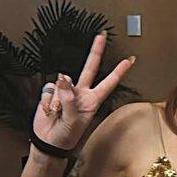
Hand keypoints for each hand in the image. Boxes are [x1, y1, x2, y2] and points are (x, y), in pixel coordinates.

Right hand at [32, 32, 135, 149]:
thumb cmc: (66, 135)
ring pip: (62, 82)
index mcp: (92, 100)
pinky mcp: (52, 91)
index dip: (119, 71)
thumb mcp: (73, 120)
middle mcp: (81, 93)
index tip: (130, 60)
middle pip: (90, 67)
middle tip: (102, 35)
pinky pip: (49, 88)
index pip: (109, 82)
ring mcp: (66, 91)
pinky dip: (47, 100)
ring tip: (57, 114)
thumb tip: (63, 78)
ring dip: (56, 100)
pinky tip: (49, 110)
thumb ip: (69, 98)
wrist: (48, 141)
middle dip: (96, 51)